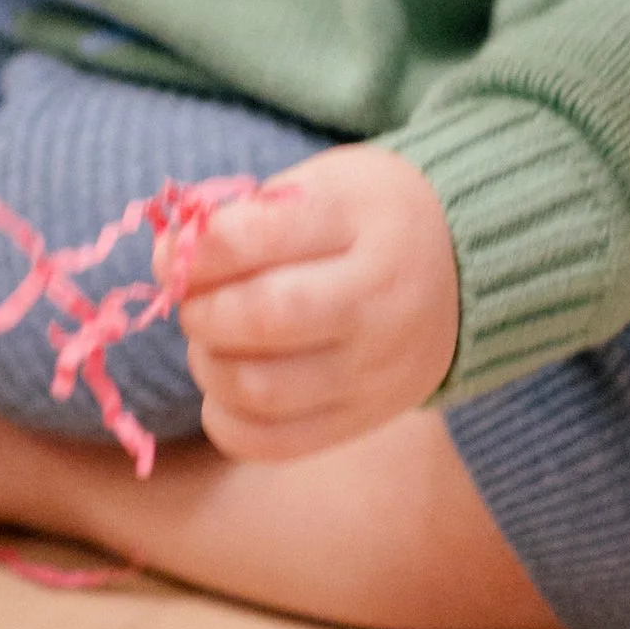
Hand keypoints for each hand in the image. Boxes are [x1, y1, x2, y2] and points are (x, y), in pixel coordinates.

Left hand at [173, 143, 458, 456]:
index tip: (174, 251)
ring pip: (261, 388)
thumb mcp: (320, 185)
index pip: (255, 237)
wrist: (461, 270)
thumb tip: (168, 260)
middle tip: (193, 300)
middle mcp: (378, 300)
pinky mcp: (365, 418)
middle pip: (261, 317)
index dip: (195, 249)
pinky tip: (225, 389)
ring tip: (212, 341)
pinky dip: (228, 421)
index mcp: (363, 222)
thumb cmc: (366, 219)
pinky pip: (276, 443)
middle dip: (200, 310)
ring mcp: (376, 368)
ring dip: (209, 365)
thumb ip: (245, 216)